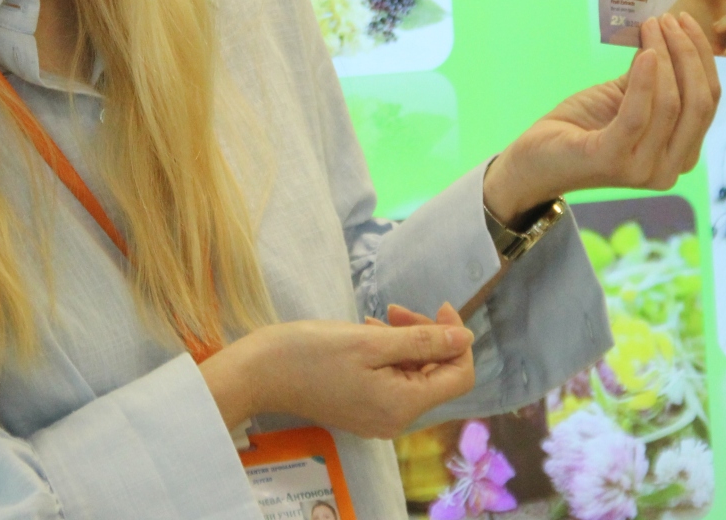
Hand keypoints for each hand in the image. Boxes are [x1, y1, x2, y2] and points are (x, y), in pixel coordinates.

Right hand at [198, 304, 474, 438]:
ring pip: (414, 374)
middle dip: (427, 336)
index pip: (459, 376)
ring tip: (378, 317)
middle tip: (397, 308)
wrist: (260, 373)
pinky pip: (393, 380)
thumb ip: (422, 342)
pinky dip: (388, 353)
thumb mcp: (370, 341)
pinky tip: (367, 331)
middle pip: (437, 375)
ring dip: (406, 341)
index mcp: (403, 406)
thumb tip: (466, 338)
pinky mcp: (362, 408)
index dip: (457, 339)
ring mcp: (379, 416)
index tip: (439, 306)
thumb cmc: (311, 353)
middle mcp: (396, 420)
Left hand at [484, 13, 720, 218]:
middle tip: (669, 19)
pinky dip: (645, 80)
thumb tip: (669, 34)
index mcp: (681, 155)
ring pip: (671, 104)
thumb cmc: (582, 127)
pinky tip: (644, 52)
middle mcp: (670, 169)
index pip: (708, 101)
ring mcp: (643, 169)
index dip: (702, 58)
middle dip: (687, 54)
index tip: (685, 21)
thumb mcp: (625, 96)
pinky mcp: (613, 160)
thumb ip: (653, 77)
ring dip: (663, 55)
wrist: (535, 160)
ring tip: (651, 25)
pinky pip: (638, 115)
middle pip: (698, 103)